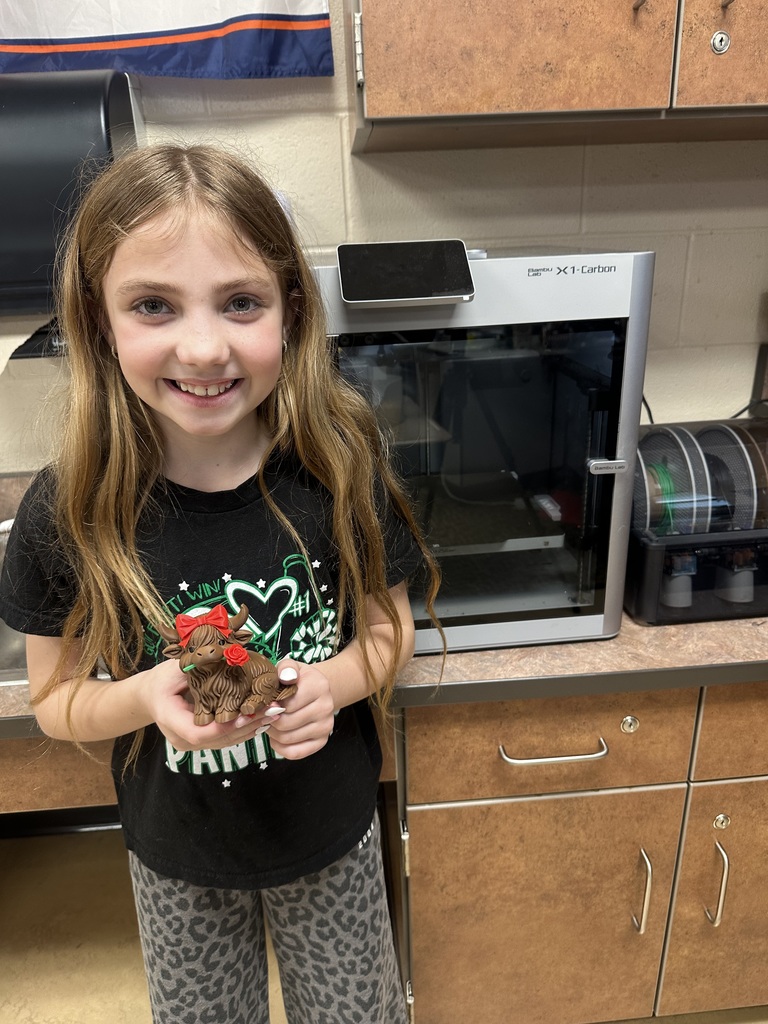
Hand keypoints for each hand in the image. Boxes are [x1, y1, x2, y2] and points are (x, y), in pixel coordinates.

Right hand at [141, 659, 272, 751]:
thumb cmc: (162, 679)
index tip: (246, 714)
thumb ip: (198, 665)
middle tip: (272, 711)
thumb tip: (226, 656)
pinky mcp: (202, 741)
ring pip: (224, 742)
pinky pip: (225, 739)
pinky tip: (262, 718)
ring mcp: (190, 744)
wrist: (150, 695)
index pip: (198, 733)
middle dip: (246, 726)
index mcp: (169, 719)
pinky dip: (244, 729)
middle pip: (217, 740)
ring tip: (273, 713)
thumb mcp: (174, 668)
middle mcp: (180, 738)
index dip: (224, 727)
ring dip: (250, 729)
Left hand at [264, 659, 335, 759]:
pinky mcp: (321, 741)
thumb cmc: (298, 680)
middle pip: (285, 723)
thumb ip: (286, 668)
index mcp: (319, 686)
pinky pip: (294, 753)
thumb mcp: (290, 667)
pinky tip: (277, 736)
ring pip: (287, 739)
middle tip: (264, 714)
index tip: (263, 703)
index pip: (288, 704)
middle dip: (269, 720)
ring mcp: (325, 727)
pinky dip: (279, 747)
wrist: (316, 690)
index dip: (269, 706)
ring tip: (270, 722)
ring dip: (272, 733)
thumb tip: (286, 678)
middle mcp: (326, 707)